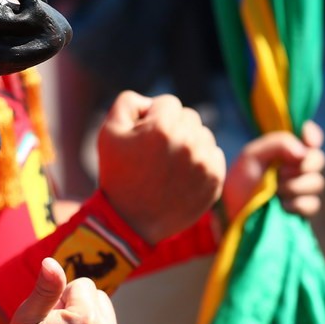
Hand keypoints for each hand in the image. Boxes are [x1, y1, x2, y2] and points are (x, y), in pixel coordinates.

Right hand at [97, 92, 225, 244]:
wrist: (131, 221)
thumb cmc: (117, 173)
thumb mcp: (109, 131)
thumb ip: (128, 102)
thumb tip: (152, 102)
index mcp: (162, 128)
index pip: (169, 103)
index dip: (152, 117)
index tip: (142, 137)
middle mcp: (188, 142)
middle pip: (189, 117)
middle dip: (173, 127)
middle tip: (155, 151)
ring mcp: (205, 162)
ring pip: (204, 135)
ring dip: (189, 143)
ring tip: (169, 164)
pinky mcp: (215, 180)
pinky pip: (214, 155)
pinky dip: (201, 160)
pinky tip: (182, 174)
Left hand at [223, 121, 324, 218]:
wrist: (233, 211)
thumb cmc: (241, 180)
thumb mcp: (252, 156)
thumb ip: (278, 145)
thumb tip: (303, 152)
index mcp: (286, 150)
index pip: (309, 135)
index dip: (312, 135)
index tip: (308, 142)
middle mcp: (297, 166)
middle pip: (318, 159)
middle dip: (302, 166)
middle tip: (280, 173)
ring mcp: (302, 188)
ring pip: (317, 182)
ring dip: (295, 186)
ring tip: (275, 190)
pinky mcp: (303, 209)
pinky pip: (313, 203)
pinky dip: (297, 203)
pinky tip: (282, 205)